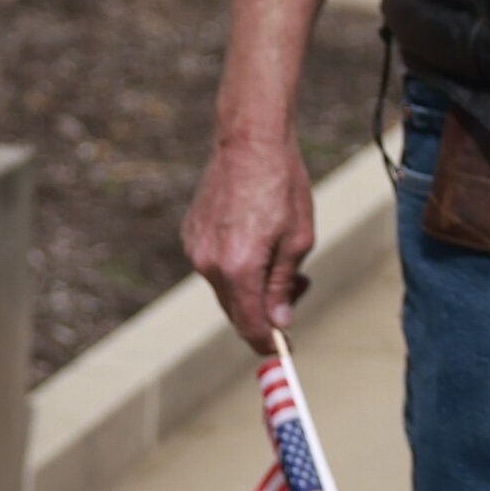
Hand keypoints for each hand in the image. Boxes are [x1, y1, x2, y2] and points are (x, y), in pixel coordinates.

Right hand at [183, 125, 317, 353]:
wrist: (250, 141)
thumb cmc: (282, 184)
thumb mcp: (298, 238)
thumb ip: (284, 286)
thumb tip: (278, 323)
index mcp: (239, 267)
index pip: (250, 325)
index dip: (268, 343)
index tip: (284, 349)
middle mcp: (209, 263)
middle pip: (236, 309)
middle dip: (266, 310)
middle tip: (299, 287)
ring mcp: (195, 248)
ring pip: (225, 287)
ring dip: (251, 285)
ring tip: (280, 254)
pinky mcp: (190, 234)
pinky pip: (215, 264)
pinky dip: (236, 264)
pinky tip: (256, 236)